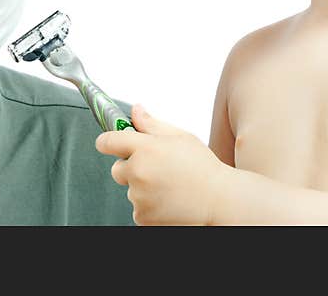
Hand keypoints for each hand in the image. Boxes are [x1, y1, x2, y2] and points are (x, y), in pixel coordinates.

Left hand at [95, 104, 229, 224]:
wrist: (220, 201)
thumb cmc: (203, 167)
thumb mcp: (180, 137)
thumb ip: (151, 124)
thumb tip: (135, 110)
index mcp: (145, 149)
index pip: (108, 141)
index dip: (108, 141)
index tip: (110, 144)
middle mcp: (138, 172)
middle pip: (117, 169)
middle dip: (130, 167)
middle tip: (156, 168)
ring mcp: (139, 197)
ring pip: (130, 189)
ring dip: (142, 188)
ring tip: (170, 186)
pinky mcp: (143, 217)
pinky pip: (138, 207)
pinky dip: (149, 205)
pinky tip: (169, 200)